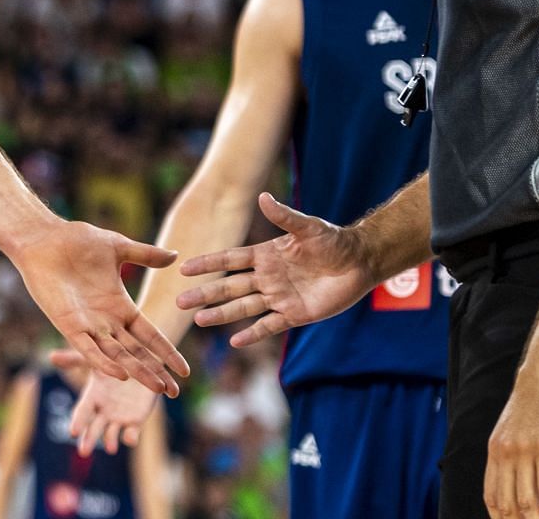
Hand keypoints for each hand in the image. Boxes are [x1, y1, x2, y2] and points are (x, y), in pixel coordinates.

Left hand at [11, 220, 189, 390]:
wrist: (44, 237)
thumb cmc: (77, 241)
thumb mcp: (118, 248)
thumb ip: (146, 255)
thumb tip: (176, 256)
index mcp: (120, 306)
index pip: (149, 335)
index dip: (166, 352)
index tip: (185, 370)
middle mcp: (107, 321)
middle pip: (137, 352)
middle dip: (155, 371)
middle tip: (174, 392)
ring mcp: (89, 325)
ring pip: (117, 355)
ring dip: (136, 372)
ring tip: (156, 389)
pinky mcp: (68, 325)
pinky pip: (89, 349)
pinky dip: (104, 362)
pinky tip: (120, 375)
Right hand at [49, 349, 160, 455]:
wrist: (143, 366)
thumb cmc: (116, 361)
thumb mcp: (96, 357)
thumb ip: (75, 359)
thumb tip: (50, 357)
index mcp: (92, 397)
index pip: (82, 412)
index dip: (78, 421)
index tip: (72, 432)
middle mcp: (103, 411)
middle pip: (93, 428)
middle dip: (88, 439)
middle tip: (83, 452)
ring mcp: (119, 417)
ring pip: (111, 433)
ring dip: (110, 440)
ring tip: (110, 448)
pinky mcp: (136, 420)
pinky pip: (132, 432)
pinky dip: (131, 437)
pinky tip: (130, 438)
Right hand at [175, 193, 374, 345]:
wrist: (358, 262)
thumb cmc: (332, 240)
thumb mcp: (307, 227)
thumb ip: (284, 216)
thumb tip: (262, 197)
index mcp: (264, 255)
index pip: (230, 260)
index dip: (208, 264)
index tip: (184, 268)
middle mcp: (266, 277)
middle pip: (230, 287)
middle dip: (205, 294)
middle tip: (180, 301)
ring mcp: (278, 297)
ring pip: (243, 307)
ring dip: (221, 314)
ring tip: (198, 320)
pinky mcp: (293, 314)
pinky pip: (269, 326)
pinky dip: (252, 334)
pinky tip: (234, 341)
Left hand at [485, 366, 538, 518]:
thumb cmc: (537, 401)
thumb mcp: (515, 429)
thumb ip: (514, 452)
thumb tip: (520, 477)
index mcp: (496, 450)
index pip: (491, 496)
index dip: (500, 518)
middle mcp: (505, 453)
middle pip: (508, 503)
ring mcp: (525, 451)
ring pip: (527, 500)